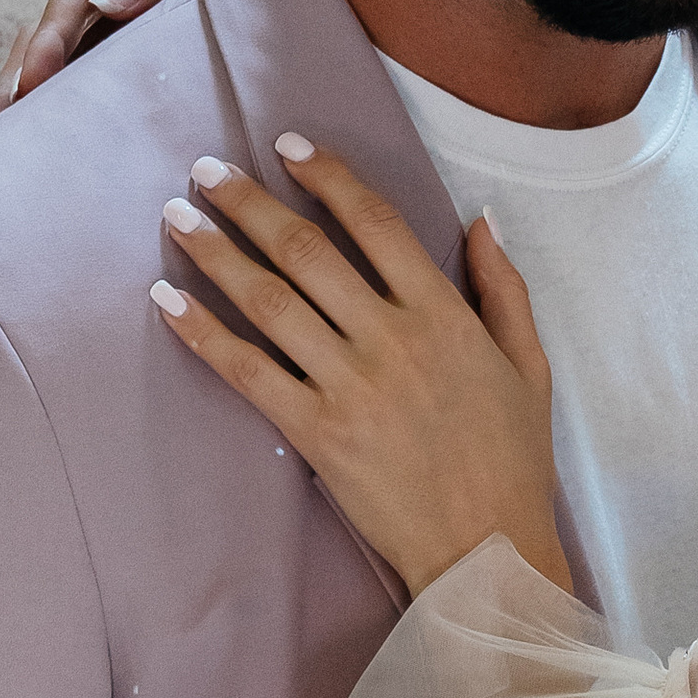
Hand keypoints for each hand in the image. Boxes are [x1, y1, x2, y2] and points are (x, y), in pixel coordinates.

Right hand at [0, 0, 247, 121]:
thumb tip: (107, 0)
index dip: (47, 43)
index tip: (31, 85)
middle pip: (53, 27)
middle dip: (18, 76)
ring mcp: (124, 6)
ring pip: (63, 48)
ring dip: (29, 89)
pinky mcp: (138, 34)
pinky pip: (92, 62)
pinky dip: (64, 93)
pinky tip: (44, 130)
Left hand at [151, 142, 566, 598]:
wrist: (488, 551)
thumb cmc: (514, 460)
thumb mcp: (531, 366)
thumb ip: (504, 288)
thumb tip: (480, 219)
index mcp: (446, 314)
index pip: (376, 223)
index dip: (328, 177)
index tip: (288, 146)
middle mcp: (392, 339)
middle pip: (307, 251)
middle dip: (250, 203)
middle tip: (206, 170)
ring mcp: (350, 386)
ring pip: (270, 302)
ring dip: (215, 253)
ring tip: (176, 219)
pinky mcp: (317, 434)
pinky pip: (249, 373)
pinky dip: (204, 334)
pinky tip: (167, 302)